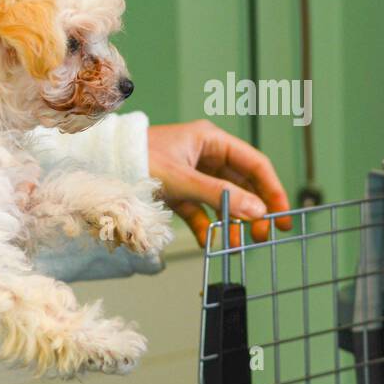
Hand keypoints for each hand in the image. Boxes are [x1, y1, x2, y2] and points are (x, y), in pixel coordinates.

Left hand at [148, 120, 292, 245]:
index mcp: (212, 140)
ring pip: (223, 199)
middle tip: (265, 234)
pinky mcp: (178, 190)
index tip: (282, 213)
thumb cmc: (140, 160)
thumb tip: (257, 211)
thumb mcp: (183, 179)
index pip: (254, 164)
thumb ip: (220, 195)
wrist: (101, 166)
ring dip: (233, 221)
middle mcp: (206, 154)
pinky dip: (207, 225)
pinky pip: (201, 210)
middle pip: (242, 184)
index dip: (272, 189)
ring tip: (239, 243)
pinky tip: (210, 242)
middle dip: (255, 210)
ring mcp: (193, 173)